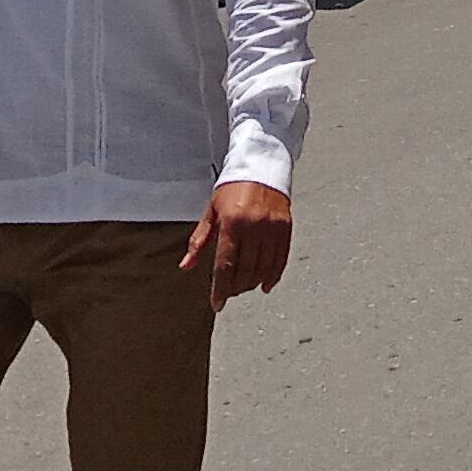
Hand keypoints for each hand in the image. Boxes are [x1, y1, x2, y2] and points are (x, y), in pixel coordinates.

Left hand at [182, 181, 293, 306]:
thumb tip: (186, 266)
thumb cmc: (232, 189)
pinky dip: (273, 276)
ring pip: (263, 268)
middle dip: (235, 287)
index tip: (217, 304)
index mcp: (231, 222)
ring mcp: (271, 227)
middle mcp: (253, 226)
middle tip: (229, 292)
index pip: (225, 264)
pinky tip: (265, 285)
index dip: (220, 288)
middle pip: (245, 270)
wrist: (260, 166)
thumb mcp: (211, 211)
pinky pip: (280, 259)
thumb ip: (199, 241)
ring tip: (244, 287)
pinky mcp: (285, 227)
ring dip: (252, 283)